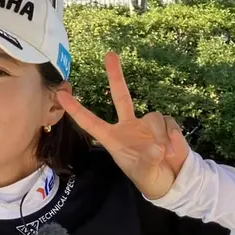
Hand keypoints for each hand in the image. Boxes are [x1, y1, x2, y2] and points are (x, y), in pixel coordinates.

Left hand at [55, 52, 190, 199]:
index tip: (61, 94)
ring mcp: (146, 123)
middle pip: (121, 96)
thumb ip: (148, 161)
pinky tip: (172, 150)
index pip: (90, 121)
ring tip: (163, 154)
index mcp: (113, 138)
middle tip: (110, 54)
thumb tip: (156, 147)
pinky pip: (169, 123)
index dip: (76, 109)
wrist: (173, 180)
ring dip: (160, 136)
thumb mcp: (145, 173)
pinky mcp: (165, 124)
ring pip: (153, 117)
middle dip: (115, 75)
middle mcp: (128, 126)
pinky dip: (173, 138)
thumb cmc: (149, 177)